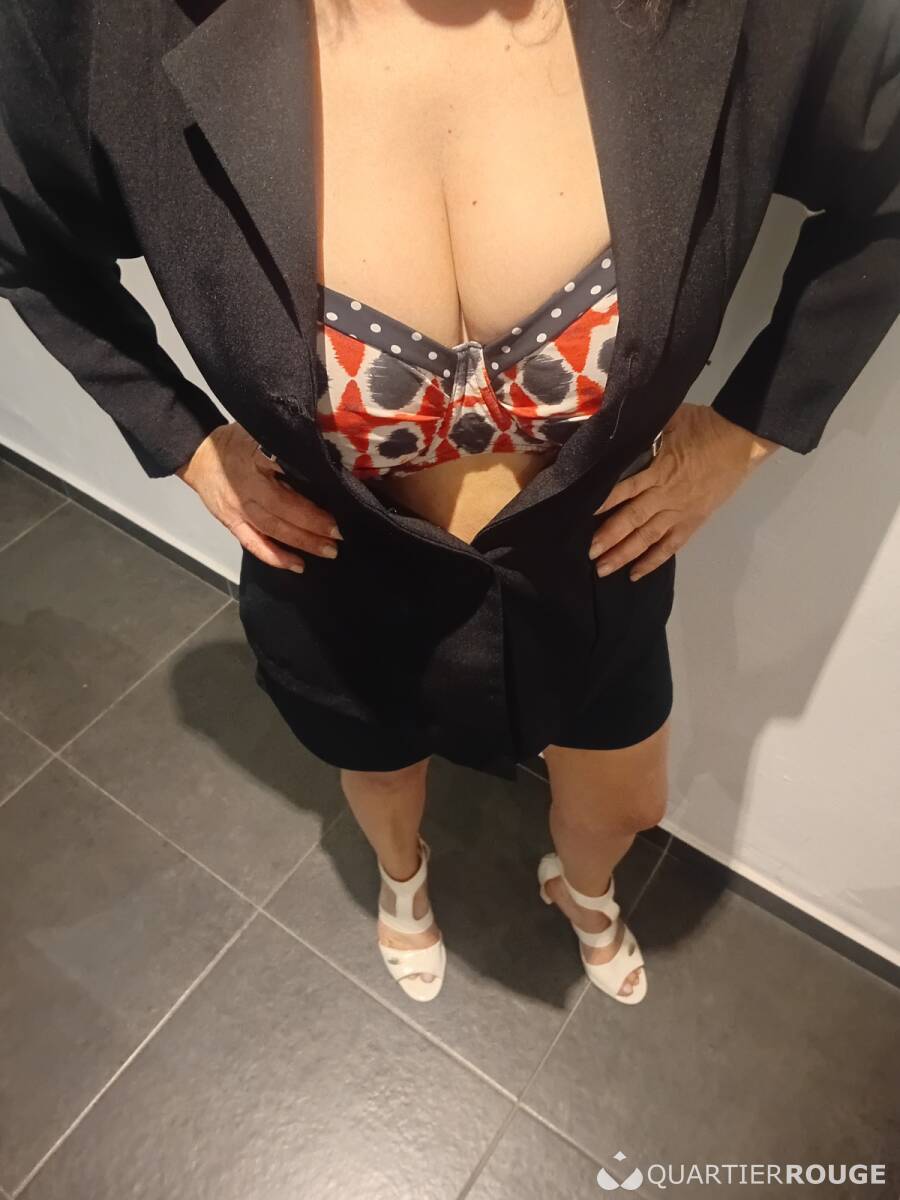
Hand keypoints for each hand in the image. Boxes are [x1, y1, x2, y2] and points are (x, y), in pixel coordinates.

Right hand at [175, 423, 341, 572]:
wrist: (197, 455)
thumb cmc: (236, 442)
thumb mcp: (260, 432)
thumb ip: (285, 446)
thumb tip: (320, 456)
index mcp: (254, 459)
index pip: (286, 478)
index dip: (310, 496)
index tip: (335, 502)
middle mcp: (245, 487)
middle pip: (282, 510)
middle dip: (312, 525)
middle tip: (339, 535)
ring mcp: (237, 508)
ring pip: (272, 530)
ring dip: (301, 543)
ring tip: (328, 551)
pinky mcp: (231, 523)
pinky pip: (253, 544)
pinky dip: (275, 557)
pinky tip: (297, 565)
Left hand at [588, 403, 779, 580]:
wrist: (742, 439)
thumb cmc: (704, 425)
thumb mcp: (669, 418)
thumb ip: (643, 429)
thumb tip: (617, 430)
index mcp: (660, 470)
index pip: (624, 489)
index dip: (603, 503)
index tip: (581, 515)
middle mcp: (667, 495)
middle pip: (633, 519)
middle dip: (609, 537)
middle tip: (588, 553)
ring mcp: (680, 511)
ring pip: (648, 537)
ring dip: (625, 554)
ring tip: (603, 569)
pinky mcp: (693, 521)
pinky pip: (671, 546)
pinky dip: (653, 561)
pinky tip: (635, 574)